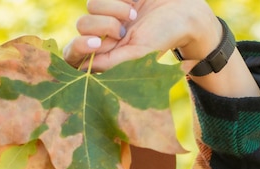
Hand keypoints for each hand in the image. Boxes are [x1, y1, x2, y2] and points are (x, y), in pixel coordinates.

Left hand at [63, 0, 259, 97]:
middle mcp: (105, 36)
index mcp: (109, 55)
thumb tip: (84, 70)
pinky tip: (134, 3)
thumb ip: (112, 62)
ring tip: (134, 14)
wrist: (184, 10)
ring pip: (90, 9)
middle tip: (123, 30)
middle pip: (81, 29)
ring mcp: (108, 15)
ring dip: (113, 10)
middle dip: (101, 27)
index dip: (78, 49)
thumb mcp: (139, 52)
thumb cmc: (164, 35)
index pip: (76, 56)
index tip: (96, 44)